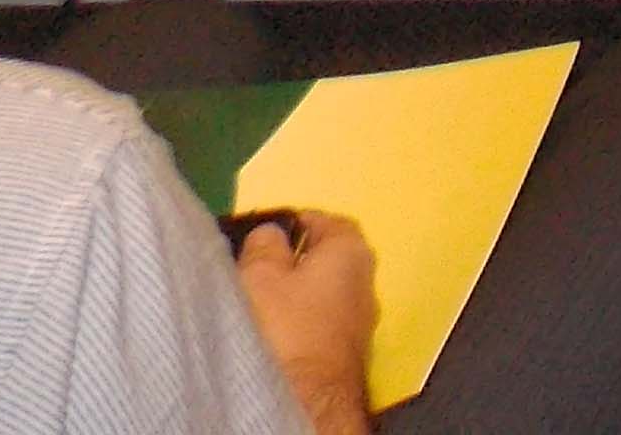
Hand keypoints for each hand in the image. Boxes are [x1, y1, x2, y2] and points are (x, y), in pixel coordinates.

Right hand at [235, 209, 379, 434]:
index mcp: (352, 251)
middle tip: (254, 269)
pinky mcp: (347, 352)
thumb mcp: (260, 276)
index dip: (293, 222)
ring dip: (294, 296)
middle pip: (325, 259)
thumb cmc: (283, 328)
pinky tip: (273, 333)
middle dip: (292, 261)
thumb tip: (272, 232)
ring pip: (323, 294)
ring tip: (257, 303)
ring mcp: (360, 320)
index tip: (264, 233)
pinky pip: (320, 323)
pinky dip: (300, 323)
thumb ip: (265, 246)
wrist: (306, 400)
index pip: (327, 221)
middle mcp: (366, 281)